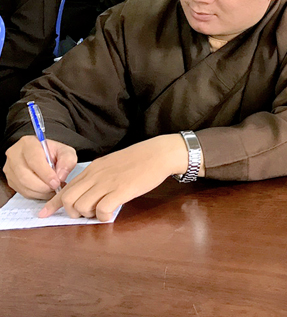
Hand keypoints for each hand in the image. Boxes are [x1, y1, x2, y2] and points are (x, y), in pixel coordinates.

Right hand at [3, 136, 76, 198]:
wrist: (42, 154)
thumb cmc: (53, 152)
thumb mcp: (65, 151)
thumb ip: (67, 161)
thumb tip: (60, 177)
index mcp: (28, 144)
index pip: (34, 161)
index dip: (46, 174)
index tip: (56, 182)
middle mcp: (15, 155)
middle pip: (25, 176)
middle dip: (43, 186)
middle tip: (56, 187)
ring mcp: (10, 168)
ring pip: (23, 186)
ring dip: (40, 192)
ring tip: (53, 189)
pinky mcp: (10, 179)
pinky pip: (22, 192)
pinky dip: (36, 194)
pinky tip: (46, 191)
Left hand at [39, 134, 189, 220]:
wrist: (158, 153)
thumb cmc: (139, 159)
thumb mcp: (112, 164)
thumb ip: (99, 176)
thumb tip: (90, 192)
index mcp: (92, 169)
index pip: (66, 188)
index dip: (53, 204)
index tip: (44, 214)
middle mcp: (96, 176)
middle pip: (68, 199)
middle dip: (72, 212)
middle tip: (86, 214)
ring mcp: (107, 183)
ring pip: (82, 206)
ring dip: (89, 215)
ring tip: (102, 211)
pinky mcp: (121, 191)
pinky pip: (102, 210)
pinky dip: (103, 216)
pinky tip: (112, 213)